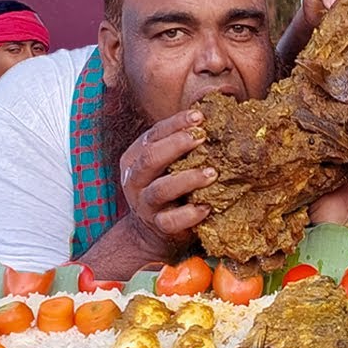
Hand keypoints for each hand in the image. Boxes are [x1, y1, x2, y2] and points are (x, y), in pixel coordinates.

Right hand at [119, 109, 216, 258]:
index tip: (199, 116)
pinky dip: (190, 214)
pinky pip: (171, 221)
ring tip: (212, 172)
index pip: (153, 135)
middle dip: (177, 145)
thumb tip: (209, 118)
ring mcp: (144, 204)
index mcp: (135, 158)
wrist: (149, 231)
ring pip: (161, 189)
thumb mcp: (165, 164)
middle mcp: (135, 179)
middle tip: (202, 137)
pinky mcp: (157, 225)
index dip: (175, 124)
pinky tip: (207, 207)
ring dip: (188, 179)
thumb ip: (178, 145)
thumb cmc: (165, 186)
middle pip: (151, 158)